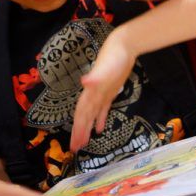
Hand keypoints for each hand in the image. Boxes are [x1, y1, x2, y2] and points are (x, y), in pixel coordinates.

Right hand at [71, 30, 135, 151]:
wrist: (123, 46)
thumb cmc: (114, 57)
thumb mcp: (105, 67)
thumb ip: (95, 76)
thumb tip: (84, 82)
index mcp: (90, 92)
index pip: (81, 115)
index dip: (77, 129)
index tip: (72, 144)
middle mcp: (93, 95)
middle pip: (84, 117)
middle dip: (78, 133)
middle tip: (74, 150)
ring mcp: (101, 93)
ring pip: (92, 115)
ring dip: (87, 129)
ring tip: (83, 144)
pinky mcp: (110, 91)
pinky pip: (103, 109)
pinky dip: (100, 119)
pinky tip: (99, 129)